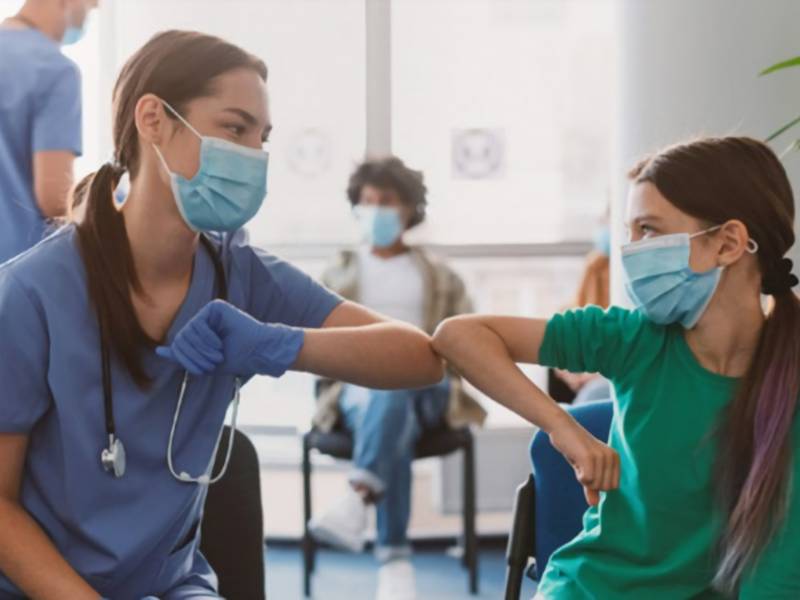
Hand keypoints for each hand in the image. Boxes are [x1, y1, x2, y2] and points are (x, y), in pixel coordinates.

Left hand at [156, 300, 304, 377]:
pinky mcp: (216, 307)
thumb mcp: (204, 361)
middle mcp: (202, 319)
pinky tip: (220, 343)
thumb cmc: (235, 358)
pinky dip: (207, 338)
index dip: (186, 360)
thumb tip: (158, 351)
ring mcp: (209, 312)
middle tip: (211, 364)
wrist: (256, 352)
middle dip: (194, 356)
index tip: (203, 370)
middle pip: (180, 338)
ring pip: (187, 332)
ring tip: (217, 355)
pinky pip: (198, 323)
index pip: (179, 344)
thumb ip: (182, 356)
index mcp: (199, 332)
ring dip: (202, 349)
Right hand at [548, 415, 619, 505]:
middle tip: (582, 466)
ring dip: (583, 478)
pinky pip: (587, 480)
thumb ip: (592, 486)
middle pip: (605, 488)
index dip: (598, 484)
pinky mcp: (589, 457)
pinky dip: (579, 476)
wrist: (562, 428)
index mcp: (615, 458)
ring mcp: (601, 457)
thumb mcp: (586, 467)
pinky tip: (576, 462)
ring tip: (579, 462)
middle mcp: (612, 457)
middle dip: (591, 483)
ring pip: (596, 485)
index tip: (589, 470)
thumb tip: (594, 504)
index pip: (613, 487)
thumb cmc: (574, 447)